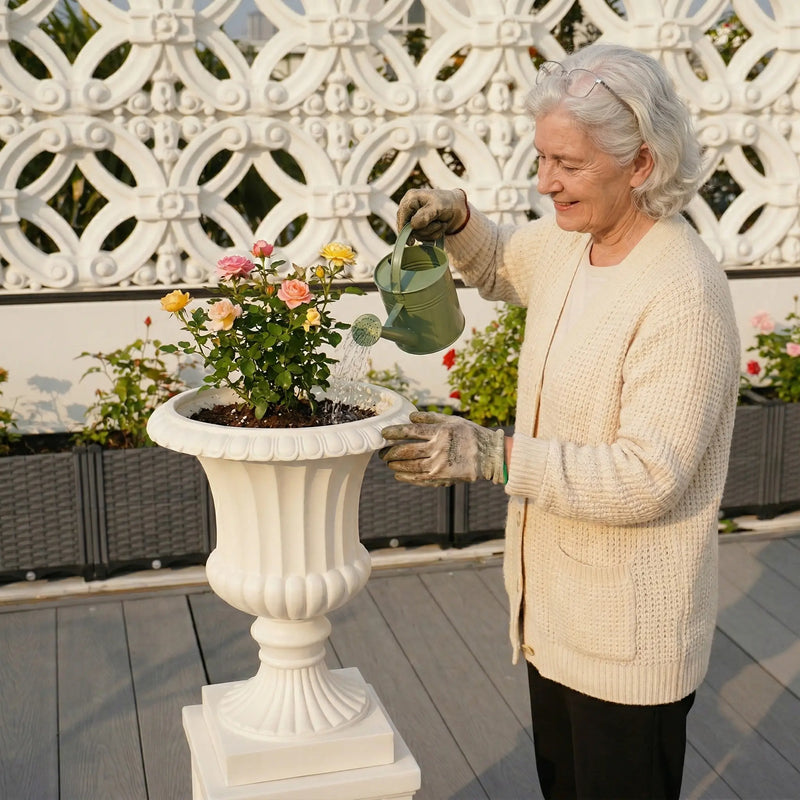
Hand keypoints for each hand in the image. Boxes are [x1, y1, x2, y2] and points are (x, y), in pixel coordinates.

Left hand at [380, 411, 505, 486]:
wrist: (489, 455)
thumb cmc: (470, 434)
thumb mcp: (452, 421)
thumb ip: (430, 418)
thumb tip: (410, 417)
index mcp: (440, 432)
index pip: (410, 432)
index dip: (394, 432)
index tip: (383, 433)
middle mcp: (438, 448)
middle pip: (406, 451)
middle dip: (390, 451)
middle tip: (382, 452)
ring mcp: (439, 465)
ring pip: (410, 466)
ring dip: (395, 465)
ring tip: (388, 463)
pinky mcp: (442, 478)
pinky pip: (419, 478)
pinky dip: (406, 477)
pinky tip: (398, 474)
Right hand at [396, 189, 468, 241]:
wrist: (456, 208)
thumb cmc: (446, 202)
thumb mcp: (437, 206)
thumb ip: (425, 215)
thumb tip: (413, 225)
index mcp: (410, 199)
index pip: (401, 217)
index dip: (404, 230)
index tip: (411, 242)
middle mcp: (409, 209)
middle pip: (408, 228)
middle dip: (425, 230)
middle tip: (439, 224)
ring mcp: (413, 218)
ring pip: (416, 235)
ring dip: (431, 232)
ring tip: (441, 224)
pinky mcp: (419, 227)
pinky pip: (422, 237)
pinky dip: (432, 235)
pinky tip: (439, 227)